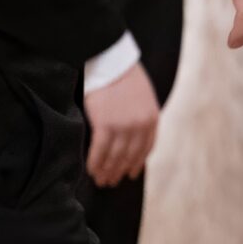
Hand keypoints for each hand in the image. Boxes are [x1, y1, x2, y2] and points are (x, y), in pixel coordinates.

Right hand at [84, 63, 161, 185]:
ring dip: (106, 171)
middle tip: (110, 182)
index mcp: (152, 119)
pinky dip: (94, 163)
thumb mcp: (144, 97)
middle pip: (129, 156)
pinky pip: (99, 151)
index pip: (145, 149)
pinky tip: (90, 170)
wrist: (111, 61)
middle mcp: (140, 126)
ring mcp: (123, 127)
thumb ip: (142, 116)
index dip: (136, 164)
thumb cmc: (124, 76)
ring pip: (114, 157)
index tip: (130, 174)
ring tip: (100, 180)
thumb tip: (134, 136)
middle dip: (119, 171)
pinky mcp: (105, 125)